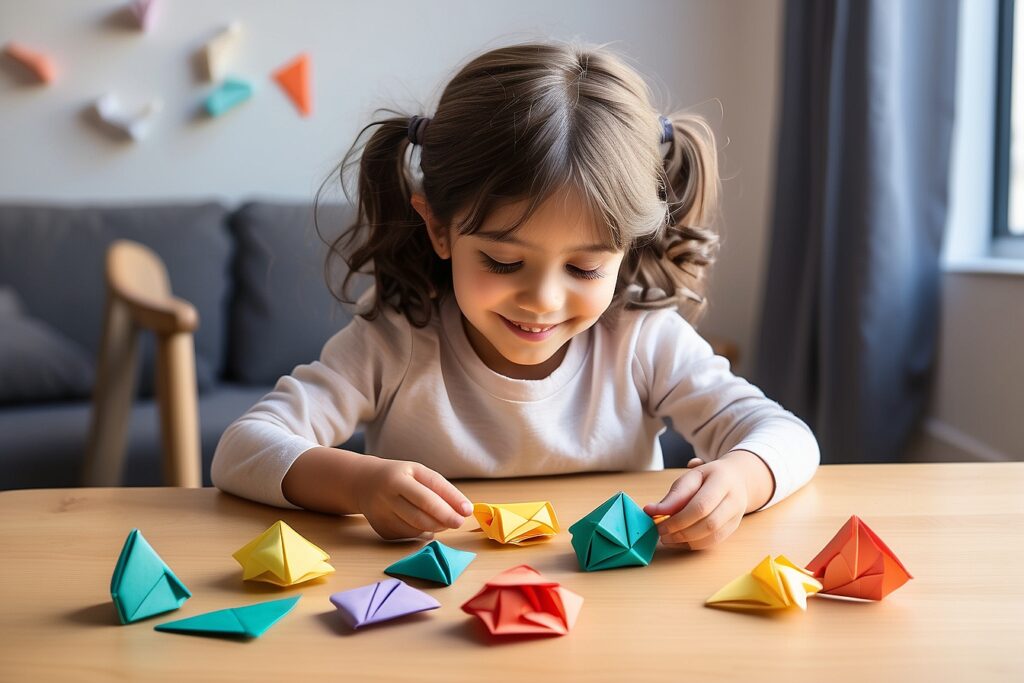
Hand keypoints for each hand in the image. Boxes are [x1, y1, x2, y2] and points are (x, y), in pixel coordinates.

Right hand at [354, 457, 472, 539]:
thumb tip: (463, 510)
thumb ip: (440, 489)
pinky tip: (423, 522)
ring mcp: (382, 515)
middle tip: (459, 522)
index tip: (467, 511)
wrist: (363, 483)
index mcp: (399, 477)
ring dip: (436, 526)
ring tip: (444, 521)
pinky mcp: (382, 530)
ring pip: (416, 527)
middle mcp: (388, 495)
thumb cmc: (400, 476)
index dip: (450, 502)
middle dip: (445, 519)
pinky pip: (409, 534)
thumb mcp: (418, 473)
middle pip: (421, 514)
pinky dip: (422, 531)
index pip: (428, 492)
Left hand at [642, 455, 751, 549]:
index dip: (678, 519)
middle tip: (661, 533)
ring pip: (712, 536)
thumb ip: (674, 495)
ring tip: (667, 538)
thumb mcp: (691, 477)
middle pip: (709, 524)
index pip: (701, 506)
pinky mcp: (733, 528)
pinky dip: (694, 544)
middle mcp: (734, 500)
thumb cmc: (709, 477)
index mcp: (722, 481)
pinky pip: (714, 542)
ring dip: (686, 541)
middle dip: (681, 532)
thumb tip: (650, 511)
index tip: (658, 524)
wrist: (736, 479)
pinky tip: (679, 541)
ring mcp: (736, 516)